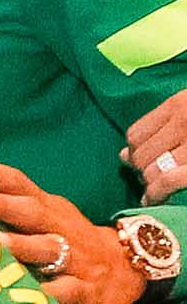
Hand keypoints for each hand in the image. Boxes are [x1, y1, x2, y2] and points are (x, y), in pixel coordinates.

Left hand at [0, 153, 146, 303]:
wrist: (128, 270)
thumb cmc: (68, 241)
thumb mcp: (44, 219)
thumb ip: (8, 209)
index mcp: (46, 208)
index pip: (17, 183)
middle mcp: (59, 229)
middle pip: (33, 212)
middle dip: (5, 205)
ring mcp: (74, 259)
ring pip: (49, 248)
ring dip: (23, 245)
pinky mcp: (85, 290)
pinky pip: (67, 290)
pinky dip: (51, 292)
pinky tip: (34, 294)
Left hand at [124, 91, 186, 205]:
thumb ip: (163, 126)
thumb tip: (123, 157)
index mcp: (179, 103)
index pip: (135, 134)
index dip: (134, 152)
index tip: (141, 161)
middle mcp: (183, 121)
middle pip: (139, 154)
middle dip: (142, 170)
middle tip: (150, 179)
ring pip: (151, 170)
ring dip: (150, 184)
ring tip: (156, 189)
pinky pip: (168, 180)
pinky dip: (157, 193)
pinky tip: (153, 199)